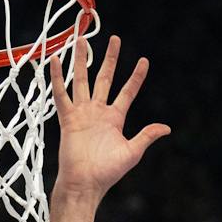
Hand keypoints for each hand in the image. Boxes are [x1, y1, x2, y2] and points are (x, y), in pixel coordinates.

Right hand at [49, 36, 169, 200]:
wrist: (85, 183)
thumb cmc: (108, 172)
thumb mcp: (132, 152)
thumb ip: (147, 136)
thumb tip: (167, 128)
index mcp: (115, 118)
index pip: (127, 91)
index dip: (136, 76)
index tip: (144, 60)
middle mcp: (98, 111)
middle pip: (105, 78)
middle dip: (110, 59)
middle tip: (115, 38)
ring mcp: (82, 113)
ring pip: (81, 80)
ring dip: (80, 60)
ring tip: (81, 40)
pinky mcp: (67, 118)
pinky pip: (61, 94)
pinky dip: (57, 78)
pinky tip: (54, 61)